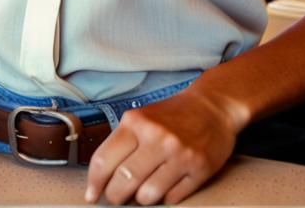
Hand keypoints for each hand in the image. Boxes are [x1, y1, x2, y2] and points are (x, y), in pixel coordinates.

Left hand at [84, 87, 240, 204]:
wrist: (214, 106)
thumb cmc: (174, 114)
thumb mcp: (143, 117)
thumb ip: (122, 142)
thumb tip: (101, 176)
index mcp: (137, 122)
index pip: (104, 161)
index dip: (94, 183)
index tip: (91, 195)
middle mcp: (157, 137)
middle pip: (123, 183)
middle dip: (116, 196)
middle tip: (119, 196)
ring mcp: (179, 154)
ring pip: (147, 196)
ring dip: (143, 198)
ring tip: (147, 186)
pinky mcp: (199, 169)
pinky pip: (172, 199)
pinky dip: (167, 196)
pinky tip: (169, 183)